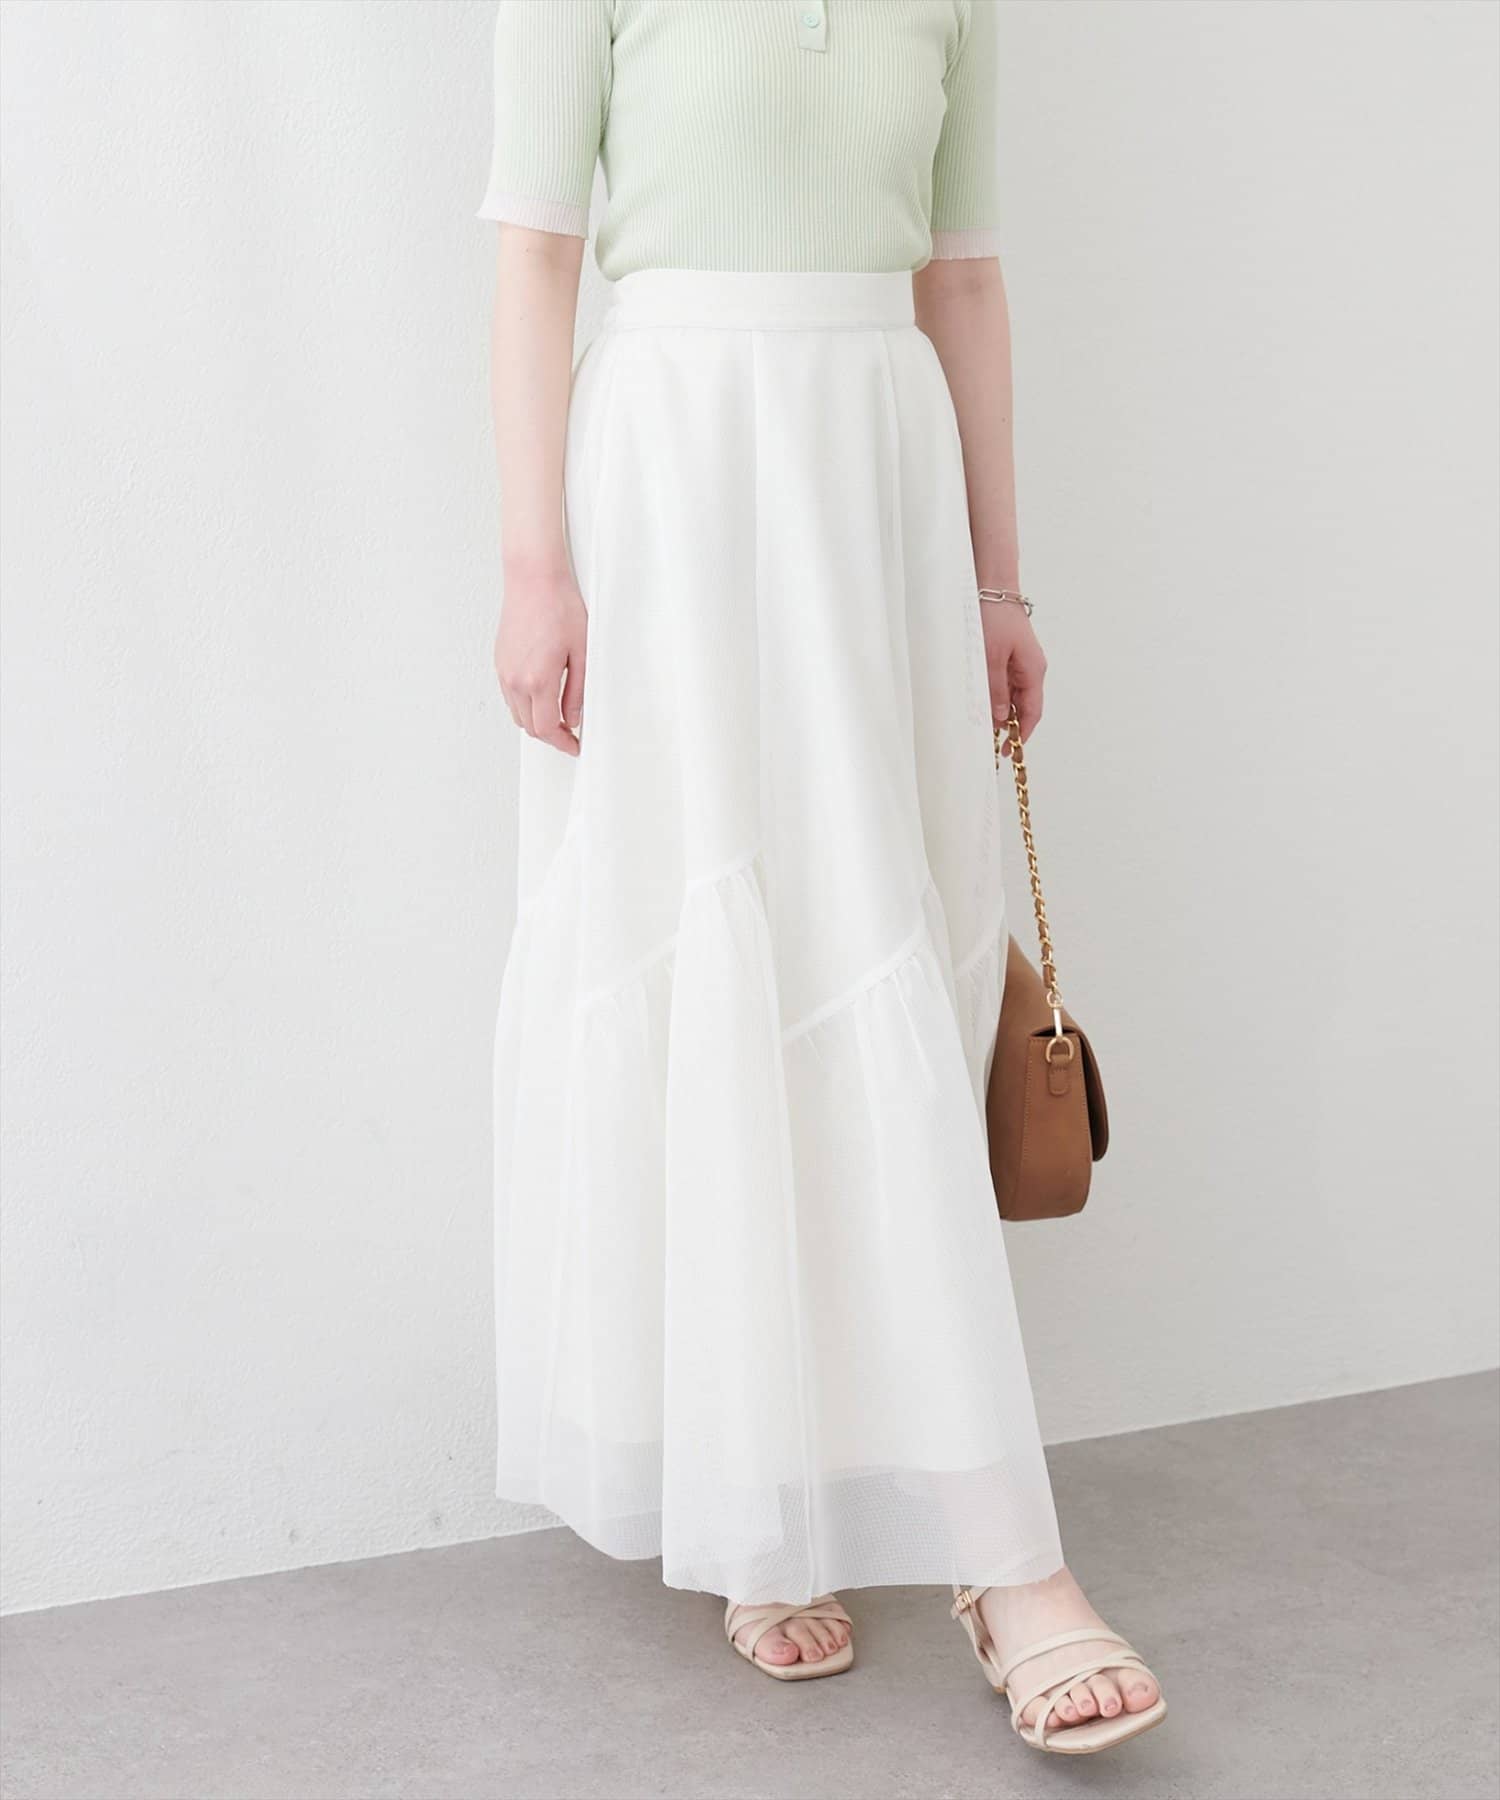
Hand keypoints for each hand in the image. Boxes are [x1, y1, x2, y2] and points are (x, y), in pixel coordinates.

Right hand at [494, 565, 587, 756]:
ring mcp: (504, 671)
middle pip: (530, 726)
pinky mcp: (500, 662)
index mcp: (538, 680)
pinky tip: (541, 697)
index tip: (574, 746)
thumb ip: (577, 691)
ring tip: (558, 716)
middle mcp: (515, 680)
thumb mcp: (581, 653)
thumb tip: (574, 718)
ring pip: (517, 714)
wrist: (533, 578)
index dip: (562, 743)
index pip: (547, 728)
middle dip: (551, 735)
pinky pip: (510, 696)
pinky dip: (525, 705)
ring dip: (536, 721)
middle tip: (570, 734)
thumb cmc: (560, 607)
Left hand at [981, 601, 1045, 755]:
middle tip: (992, 745)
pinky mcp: (1010, 656)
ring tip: (983, 728)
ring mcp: (1021, 662)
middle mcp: (1031, 669)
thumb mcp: (990, 657)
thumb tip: (1002, 717)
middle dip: (1010, 726)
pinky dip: (996, 696)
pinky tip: (983, 703)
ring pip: (1013, 696)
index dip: (1022, 733)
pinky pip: (1005, 683)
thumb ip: (996, 689)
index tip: (1010, 751)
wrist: (993, 587)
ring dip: (1001, 712)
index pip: (1032, 711)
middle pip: (1024, 706)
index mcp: (1033, 670)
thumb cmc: (993, 617)